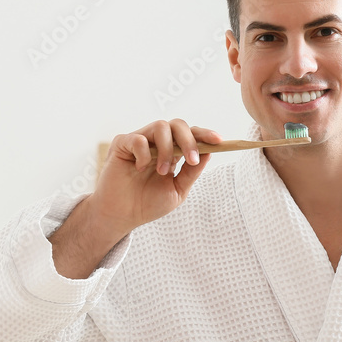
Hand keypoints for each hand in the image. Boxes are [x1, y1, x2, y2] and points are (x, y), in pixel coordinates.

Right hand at [85, 119, 221, 238]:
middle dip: (189, 139)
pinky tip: (141, 169)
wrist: (121, 216)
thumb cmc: (147, 204)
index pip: (190, 135)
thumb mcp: (177, 191)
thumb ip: (191, 173)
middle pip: (178, 125)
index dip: (205, 134)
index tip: (219, 140)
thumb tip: (209, 154)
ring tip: (163, 171)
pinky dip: (144, 153)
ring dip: (166, 149)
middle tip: (192, 158)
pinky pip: (138, 138)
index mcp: (171, 152)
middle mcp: (156, 143)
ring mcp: (139, 141)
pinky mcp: (122, 144)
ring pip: (160, 126)